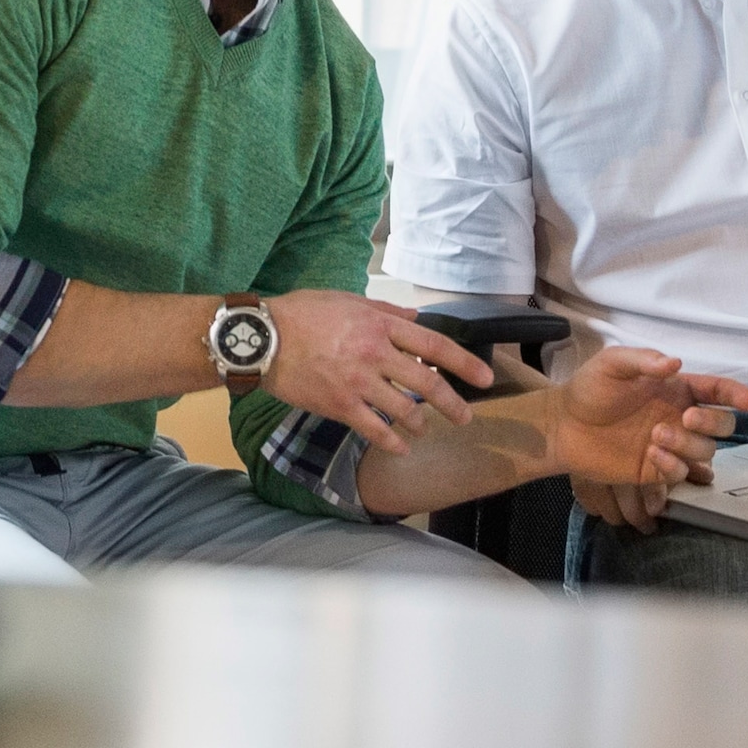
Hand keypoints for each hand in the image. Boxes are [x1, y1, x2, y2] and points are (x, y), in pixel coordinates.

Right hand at [261, 290, 490, 454]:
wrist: (262, 338)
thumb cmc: (301, 313)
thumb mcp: (346, 300)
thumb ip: (384, 310)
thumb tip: (416, 317)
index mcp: (380, 325)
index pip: (434, 346)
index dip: (464, 364)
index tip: (485, 379)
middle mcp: (375, 354)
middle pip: (427, 384)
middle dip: (452, 404)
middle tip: (464, 417)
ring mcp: (358, 383)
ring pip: (405, 411)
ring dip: (420, 424)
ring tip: (423, 429)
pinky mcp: (339, 406)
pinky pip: (374, 430)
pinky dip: (391, 442)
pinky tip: (400, 447)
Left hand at [554, 346, 747, 507]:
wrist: (564, 425)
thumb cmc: (590, 389)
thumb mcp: (613, 364)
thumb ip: (644, 360)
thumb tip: (675, 362)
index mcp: (678, 390)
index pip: (717, 391)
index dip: (736, 395)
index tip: (746, 401)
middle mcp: (681, 417)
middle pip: (723, 426)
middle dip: (713, 423)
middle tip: (685, 419)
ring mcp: (672, 445)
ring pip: (705, 451)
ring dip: (688, 445)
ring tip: (655, 436)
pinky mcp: (657, 471)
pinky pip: (681, 472)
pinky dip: (673, 464)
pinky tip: (651, 454)